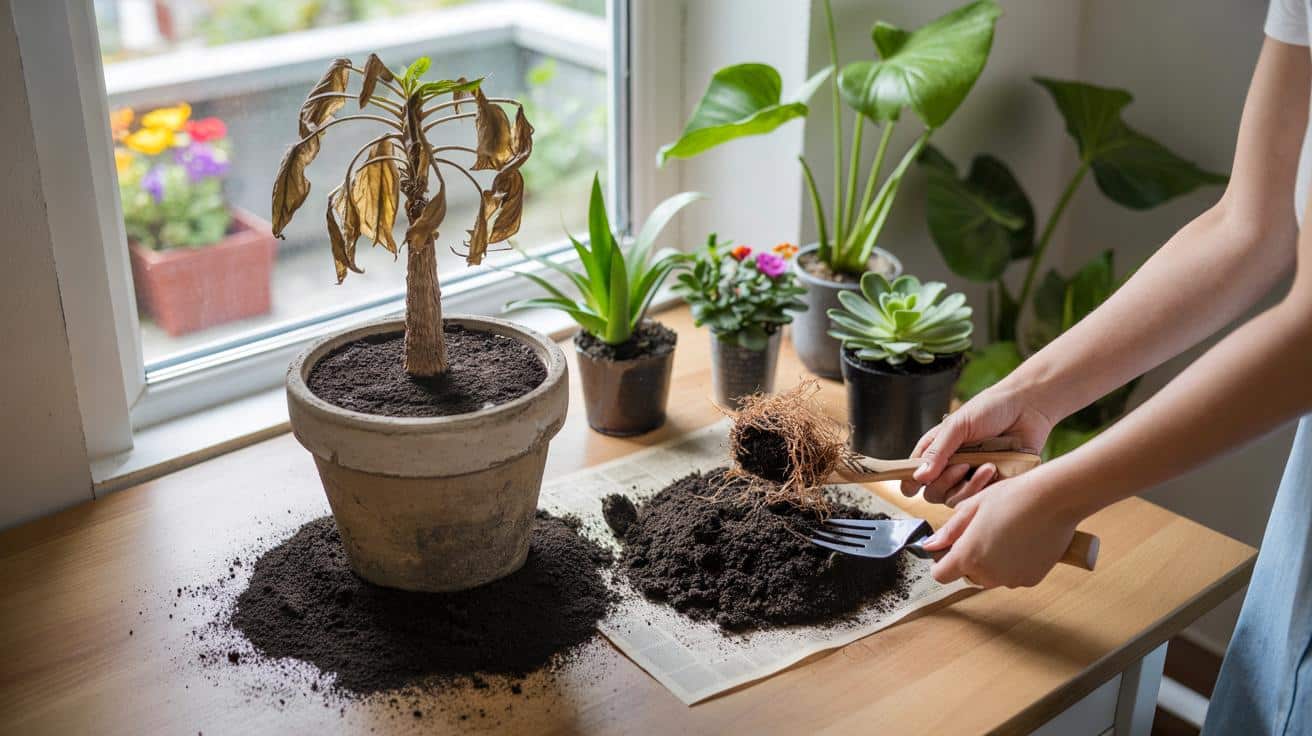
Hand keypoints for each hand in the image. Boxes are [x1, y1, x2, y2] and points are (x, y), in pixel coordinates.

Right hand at [900, 383, 1056, 505]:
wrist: (1028, 408)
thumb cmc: (990, 409)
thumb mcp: (957, 426)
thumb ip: (937, 451)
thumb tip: (919, 477)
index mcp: (936, 450)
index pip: (913, 474)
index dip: (910, 483)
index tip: (912, 487)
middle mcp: (949, 467)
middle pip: (932, 493)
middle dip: (945, 482)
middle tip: (962, 465)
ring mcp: (969, 478)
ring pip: (955, 500)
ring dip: (969, 485)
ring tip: (987, 465)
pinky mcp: (990, 486)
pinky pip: (978, 500)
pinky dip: (984, 488)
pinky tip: (995, 469)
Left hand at [920, 475, 1078, 588]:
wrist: (1054, 499)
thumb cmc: (1012, 497)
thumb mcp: (973, 507)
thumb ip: (950, 531)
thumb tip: (931, 546)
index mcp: (968, 556)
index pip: (941, 575)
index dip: (942, 562)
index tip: (948, 548)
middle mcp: (988, 574)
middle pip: (967, 575)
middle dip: (969, 559)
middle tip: (981, 532)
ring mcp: (1012, 579)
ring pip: (991, 576)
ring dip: (991, 562)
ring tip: (1004, 532)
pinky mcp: (1031, 579)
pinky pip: (1013, 576)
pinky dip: (1013, 564)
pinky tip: (1022, 541)